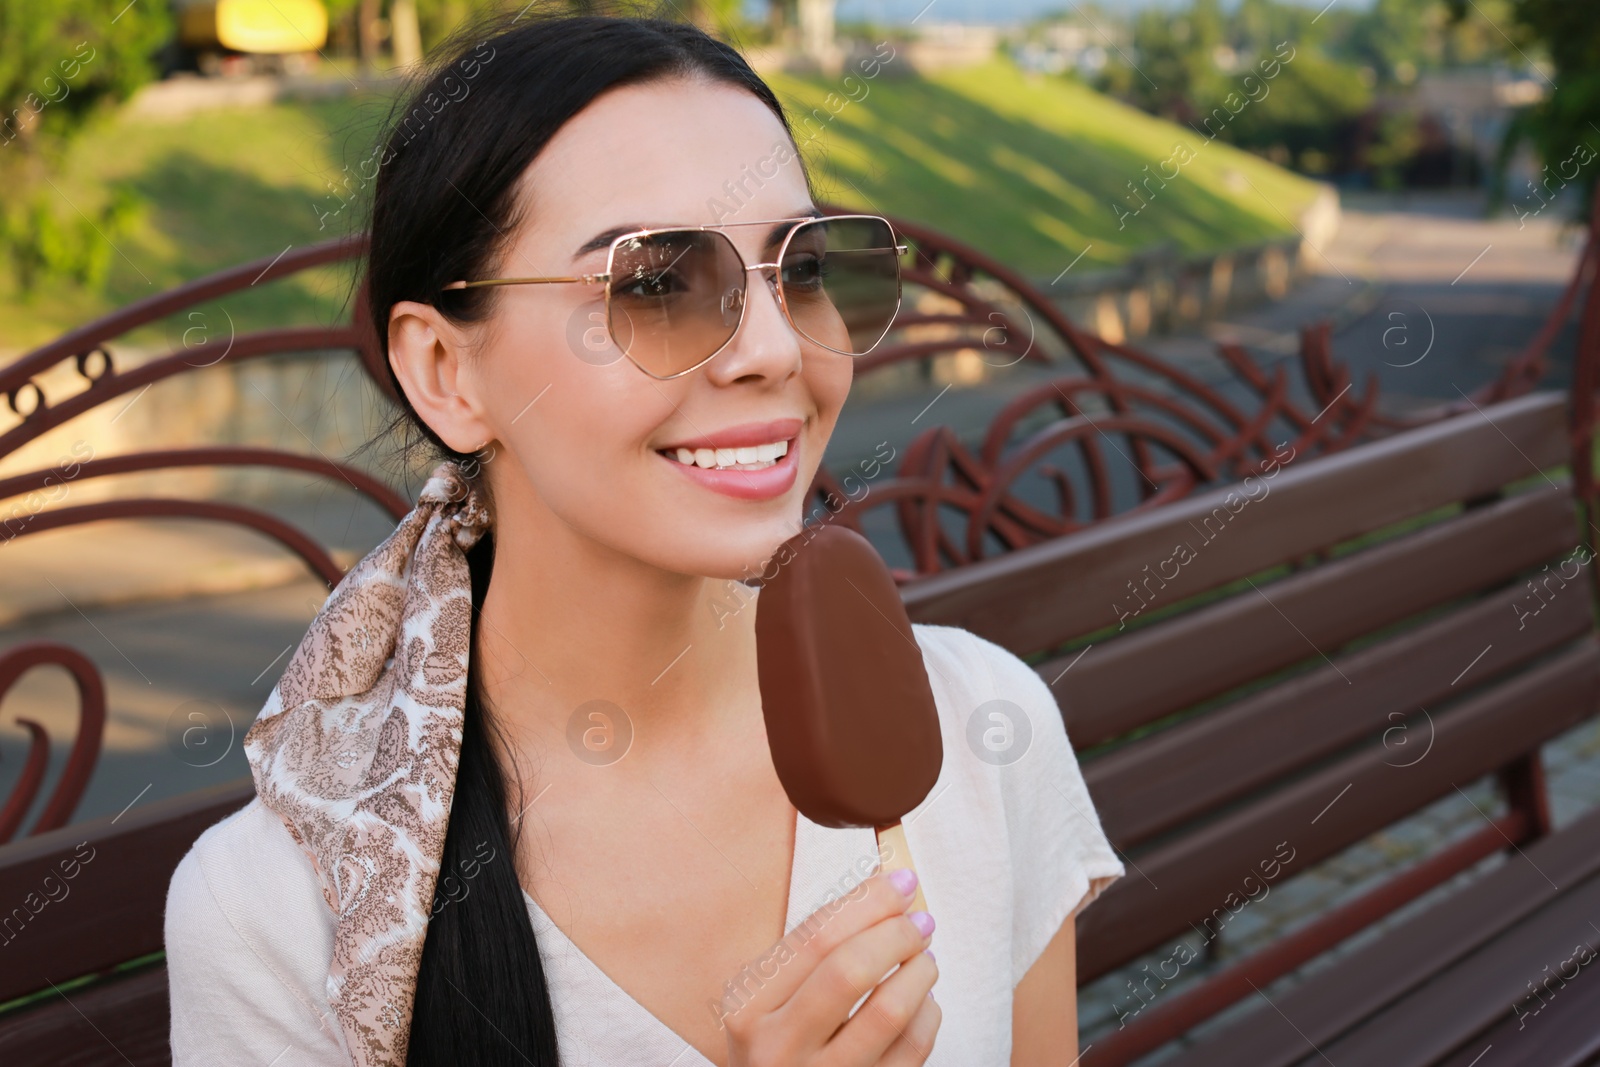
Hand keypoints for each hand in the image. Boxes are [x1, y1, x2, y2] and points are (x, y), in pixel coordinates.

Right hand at [718, 868, 940, 1065]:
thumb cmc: (777, 1045)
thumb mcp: (769, 998)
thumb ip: (813, 951)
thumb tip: (886, 893)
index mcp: (748, 1005)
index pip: (815, 937)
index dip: (868, 902)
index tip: (901, 882)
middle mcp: (777, 1046)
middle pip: (850, 971)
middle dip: (896, 935)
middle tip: (920, 921)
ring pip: (888, 1013)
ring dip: (919, 974)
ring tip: (925, 960)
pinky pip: (911, 1051)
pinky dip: (927, 1016)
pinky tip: (923, 1002)